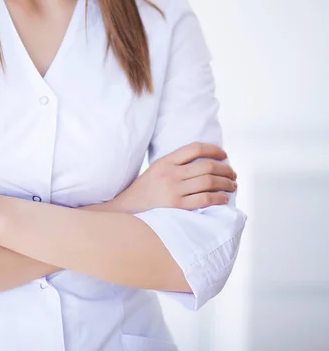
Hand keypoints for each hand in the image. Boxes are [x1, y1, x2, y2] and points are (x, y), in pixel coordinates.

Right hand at [112, 142, 236, 213]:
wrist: (126, 210)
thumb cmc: (144, 192)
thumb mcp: (155, 170)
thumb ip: (175, 165)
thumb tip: (204, 163)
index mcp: (165, 162)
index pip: (195, 148)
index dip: (214, 150)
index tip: (224, 156)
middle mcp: (170, 174)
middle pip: (207, 166)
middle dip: (225, 169)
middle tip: (233, 174)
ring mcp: (173, 190)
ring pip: (209, 182)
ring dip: (226, 183)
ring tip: (232, 185)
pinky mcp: (177, 206)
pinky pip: (205, 199)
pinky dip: (218, 198)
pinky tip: (224, 199)